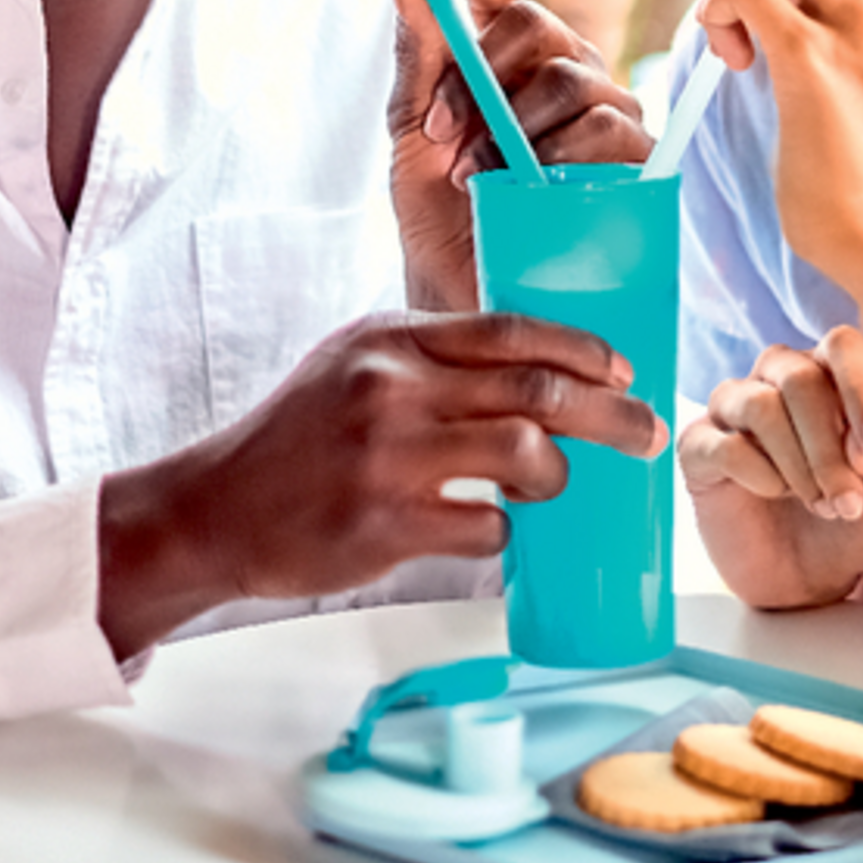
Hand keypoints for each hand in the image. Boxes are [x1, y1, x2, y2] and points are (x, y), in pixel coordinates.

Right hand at [99, 306, 666, 655]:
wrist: (215, 509)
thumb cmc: (296, 437)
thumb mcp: (353, 365)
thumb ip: (430, 357)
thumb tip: (534, 366)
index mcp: (391, 340)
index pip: (511, 328)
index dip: (581, 348)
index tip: (623, 371)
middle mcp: (393, 388)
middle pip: (538, 389)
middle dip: (610, 414)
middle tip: (647, 434)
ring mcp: (390, 458)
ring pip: (526, 457)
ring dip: (556, 477)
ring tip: (546, 487)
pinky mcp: (387, 526)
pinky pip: (488, 530)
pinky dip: (504, 534)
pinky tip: (485, 530)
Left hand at [389, 0, 649, 310]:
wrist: (468, 293)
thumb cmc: (441, 215)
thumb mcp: (412, 135)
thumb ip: (417, 58)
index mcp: (510, 61)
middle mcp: (563, 74)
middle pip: (540, 23)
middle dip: (485, 65)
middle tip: (443, 127)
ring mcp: (604, 114)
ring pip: (572, 77)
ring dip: (515, 123)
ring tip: (481, 174)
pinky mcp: (634, 159)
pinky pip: (608, 126)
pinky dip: (561, 150)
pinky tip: (534, 181)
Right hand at [679, 324, 862, 606]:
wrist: (806, 578)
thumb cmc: (851, 519)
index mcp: (829, 373)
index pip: (843, 347)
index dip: (862, 390)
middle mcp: (776, 377)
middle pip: (801, 380)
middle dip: (830, 450)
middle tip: (848, 503)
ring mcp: (732, 408)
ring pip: (762, 407)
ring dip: (800, 467)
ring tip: (819, 505)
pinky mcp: (698, 445)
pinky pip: (727, 446)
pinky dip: (761, 478)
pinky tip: (774, 495)